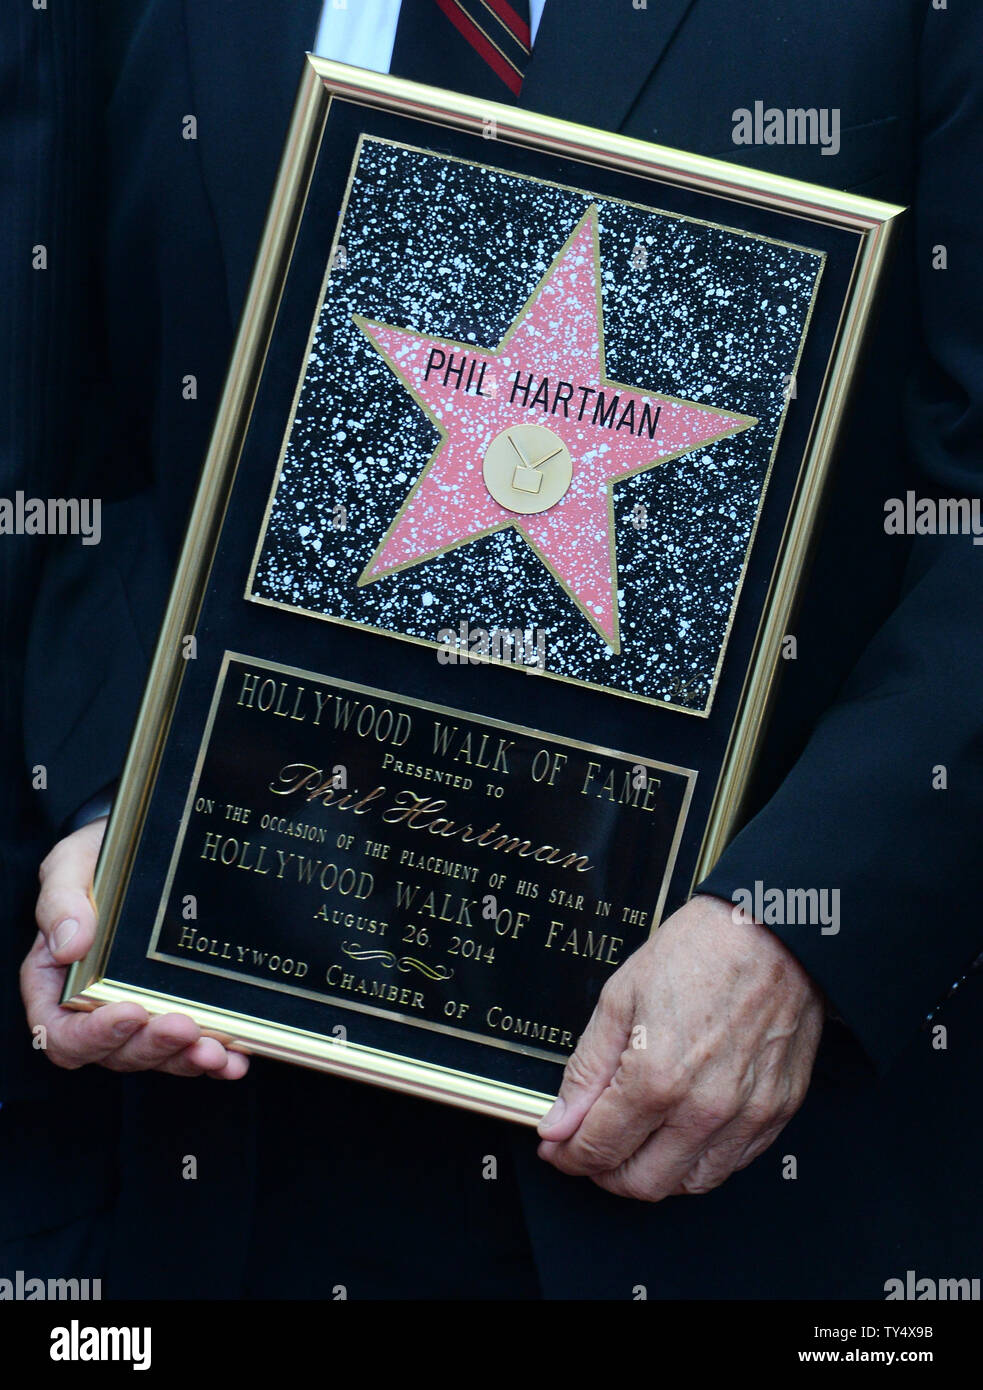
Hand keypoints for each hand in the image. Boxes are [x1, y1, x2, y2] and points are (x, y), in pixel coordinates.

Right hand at [21, 817, 248, 1078]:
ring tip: (215, 1050)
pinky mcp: (177, 1010)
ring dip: (185, 1060)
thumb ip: (61, 902)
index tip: (129, 1013)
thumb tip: (68, 944)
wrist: (146, 845)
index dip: (93, 1036)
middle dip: (152, 1046)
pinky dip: (215, 1059)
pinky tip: (235, 1058)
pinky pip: (191, 1048)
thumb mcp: (70, 867)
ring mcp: (141, 1014)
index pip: (62, 1033)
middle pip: (116, 1052)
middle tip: (183, 1026)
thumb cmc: (99, 859)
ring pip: (157, 1057)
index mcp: (55, 984)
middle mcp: (95, 1009)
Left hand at [537, 894, 822, 1199]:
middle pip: (641, 1183)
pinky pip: (732, 1164)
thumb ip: (587, 1070)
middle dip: (605, 1173)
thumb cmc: (700, 952)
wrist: (771, 933)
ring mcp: (745, 1116)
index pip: (598, 1148)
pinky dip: (699, 1161)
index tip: (558, 1146)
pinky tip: (681, 1132)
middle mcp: (703, 1108)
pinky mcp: (776, 1113)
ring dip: (654, 1174)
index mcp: (656, 1078)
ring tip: (636, 1141)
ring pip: (688, 1184)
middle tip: (591, 1147)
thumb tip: (559, 1121)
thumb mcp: (620, 998)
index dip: (567, 1154)